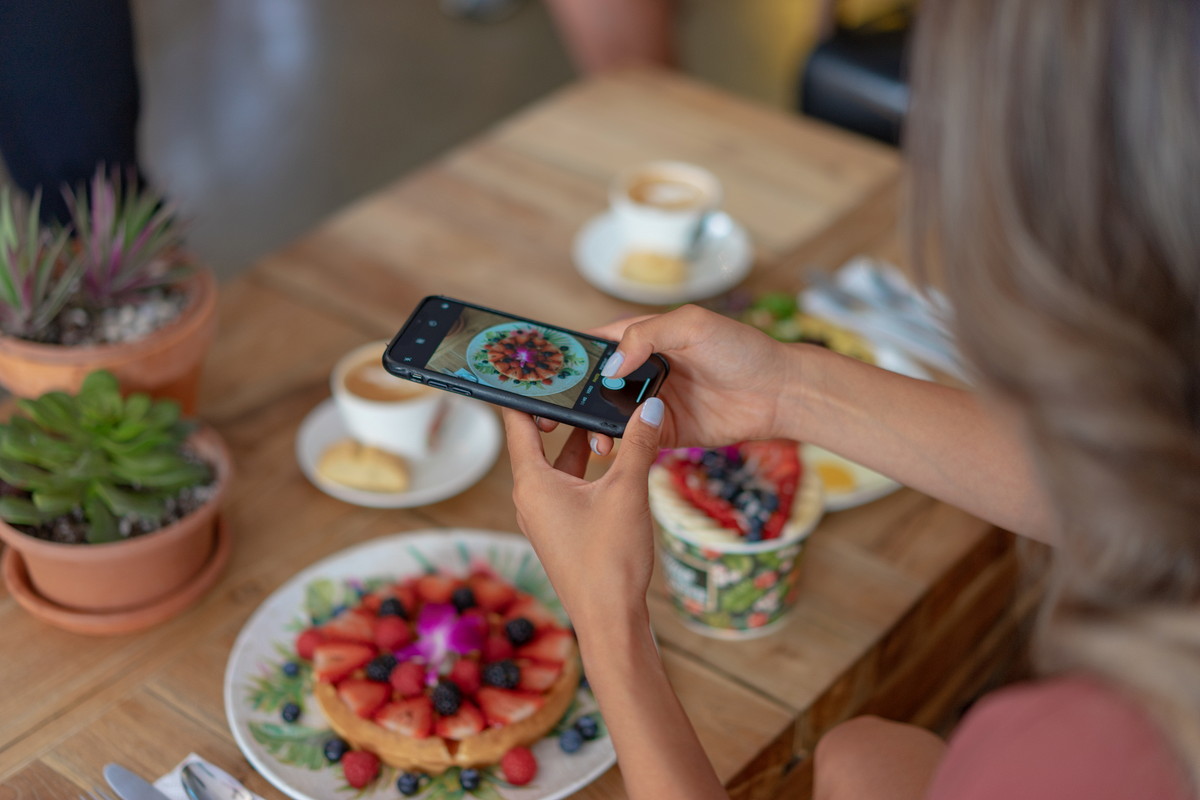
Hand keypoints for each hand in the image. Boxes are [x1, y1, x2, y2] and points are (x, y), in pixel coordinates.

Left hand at [503, 398, 664, 625]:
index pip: (517, 422)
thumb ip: (638, 445)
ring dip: (578, 442)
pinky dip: (585, 467)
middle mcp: (530, 496)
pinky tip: (612, 456)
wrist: (610, 621)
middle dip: (560, 412)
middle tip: (576, 380)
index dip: (522, 392)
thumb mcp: (627, 492)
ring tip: (603, 413)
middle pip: (538, 439)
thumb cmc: (609, 561)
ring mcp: (544, 515)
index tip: (528, 366)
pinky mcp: (561, 529)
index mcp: (532, 482)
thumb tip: (651, 408)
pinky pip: (568, 485)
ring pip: (557, 464)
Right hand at [539, 305, 794, 454]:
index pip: (595, 343)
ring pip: (607, 414)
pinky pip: (631, 439)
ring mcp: (651, 402)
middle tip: (547, 408)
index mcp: (644, 337)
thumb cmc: (741, 348)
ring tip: (580, 432)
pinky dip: (615, 444)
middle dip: (570, 395)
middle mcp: (643, 370)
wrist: (778, 392)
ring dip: (590, 423)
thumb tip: (613, 362)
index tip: (543, 367)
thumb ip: (648, 336)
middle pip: (594, 382)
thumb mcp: (692, 325)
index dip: (568, 354)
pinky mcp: (664, 431)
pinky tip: (606, 448)